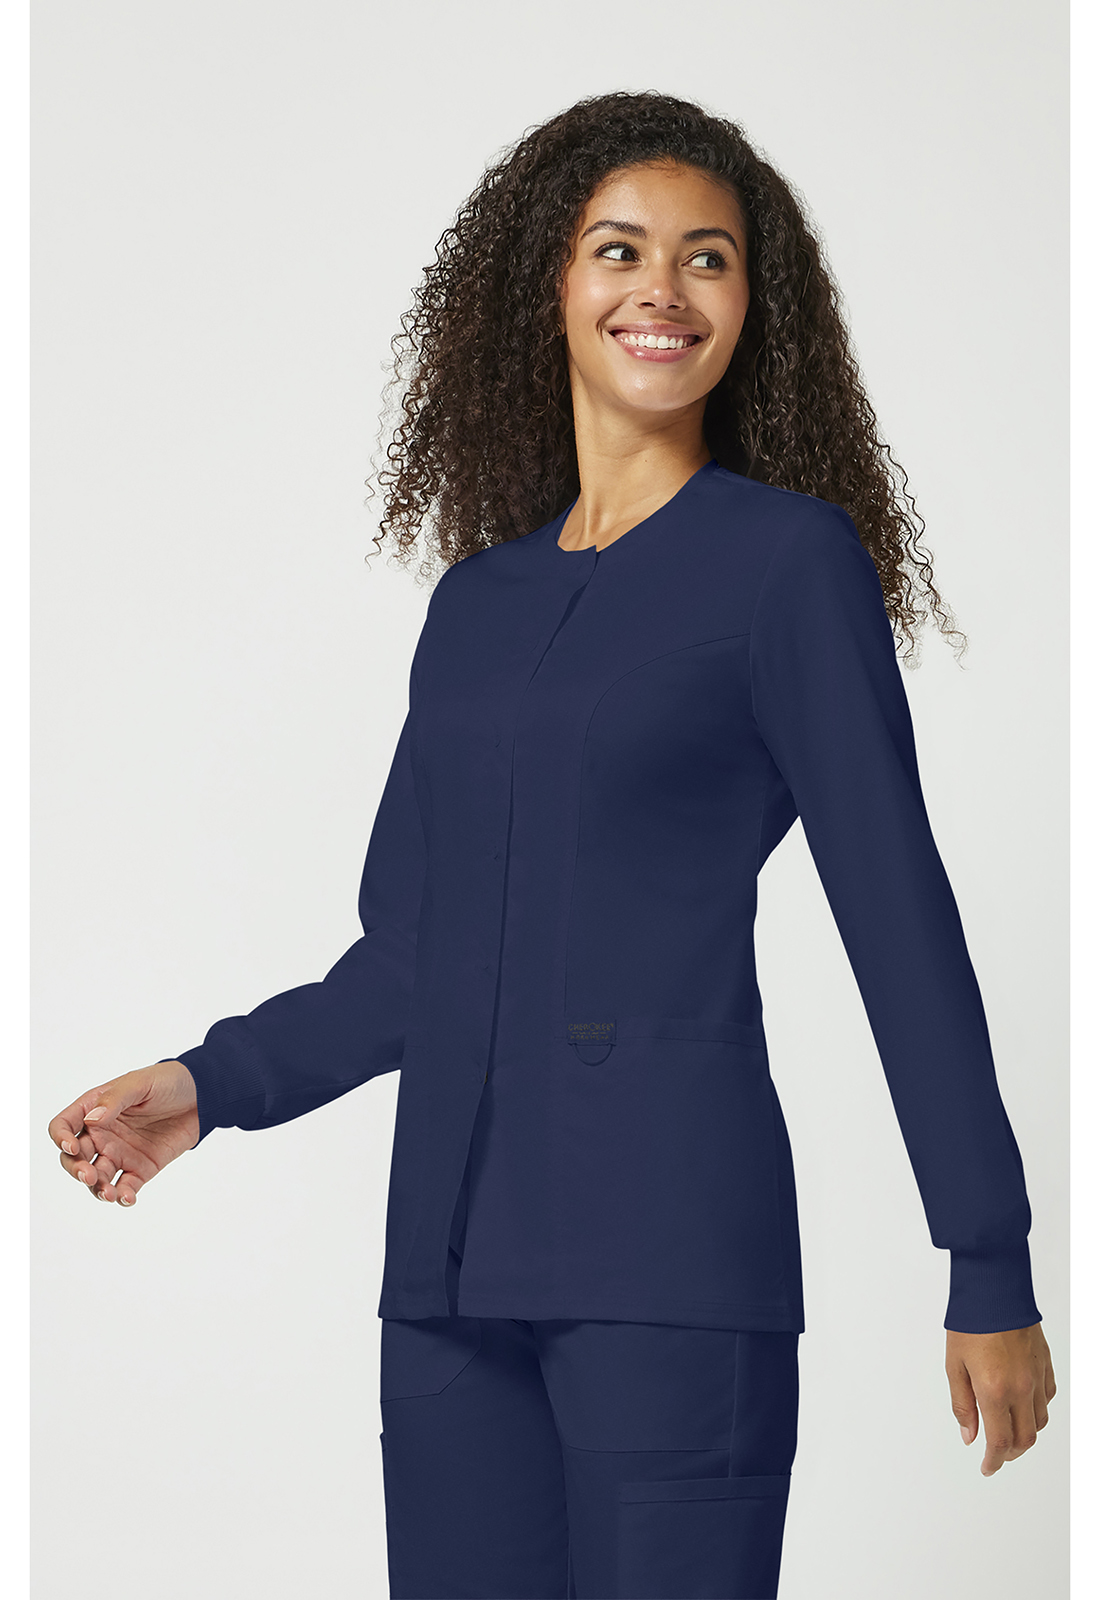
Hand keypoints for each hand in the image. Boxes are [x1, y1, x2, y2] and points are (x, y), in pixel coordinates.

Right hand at [47, 1060, 199, 1205]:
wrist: (204, 1095)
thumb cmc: (169, 1081)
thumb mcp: (140, 1083)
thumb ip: (115, 1100)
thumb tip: (91, 1120)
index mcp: (94, 1109)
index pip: (63, 1126)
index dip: (61, 1138)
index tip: (72, 1147)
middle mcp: (102, 1134)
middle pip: (74, 1158)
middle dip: (76, 1169)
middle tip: (90, 1175)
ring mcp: (120, 1153)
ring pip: (97, 1178)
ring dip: (97, 1188)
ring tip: (109, 1193)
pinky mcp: (141, 1168)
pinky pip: (125, 1187)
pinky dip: (122, 1196)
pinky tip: (127, 1198)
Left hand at [945, 1322, 1055, 1474]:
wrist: (994, 1288)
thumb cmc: (970, 1322)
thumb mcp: (954, 1365)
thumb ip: (963, 1404)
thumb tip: (970, 1436)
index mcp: (995, 1391)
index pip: (999, 1442)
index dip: (993, 1461)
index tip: (986, 1467)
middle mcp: (1021, 1389)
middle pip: (1024, 1439)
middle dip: (1009, 1453)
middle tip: (995, 1454)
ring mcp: (1036, 1377)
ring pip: (1040, 1422)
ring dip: (1025, 1433)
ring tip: (1007, 1431)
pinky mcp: (1045, 1364)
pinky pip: (1047, 1398)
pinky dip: (1037, 1410)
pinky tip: (1023, 1404)